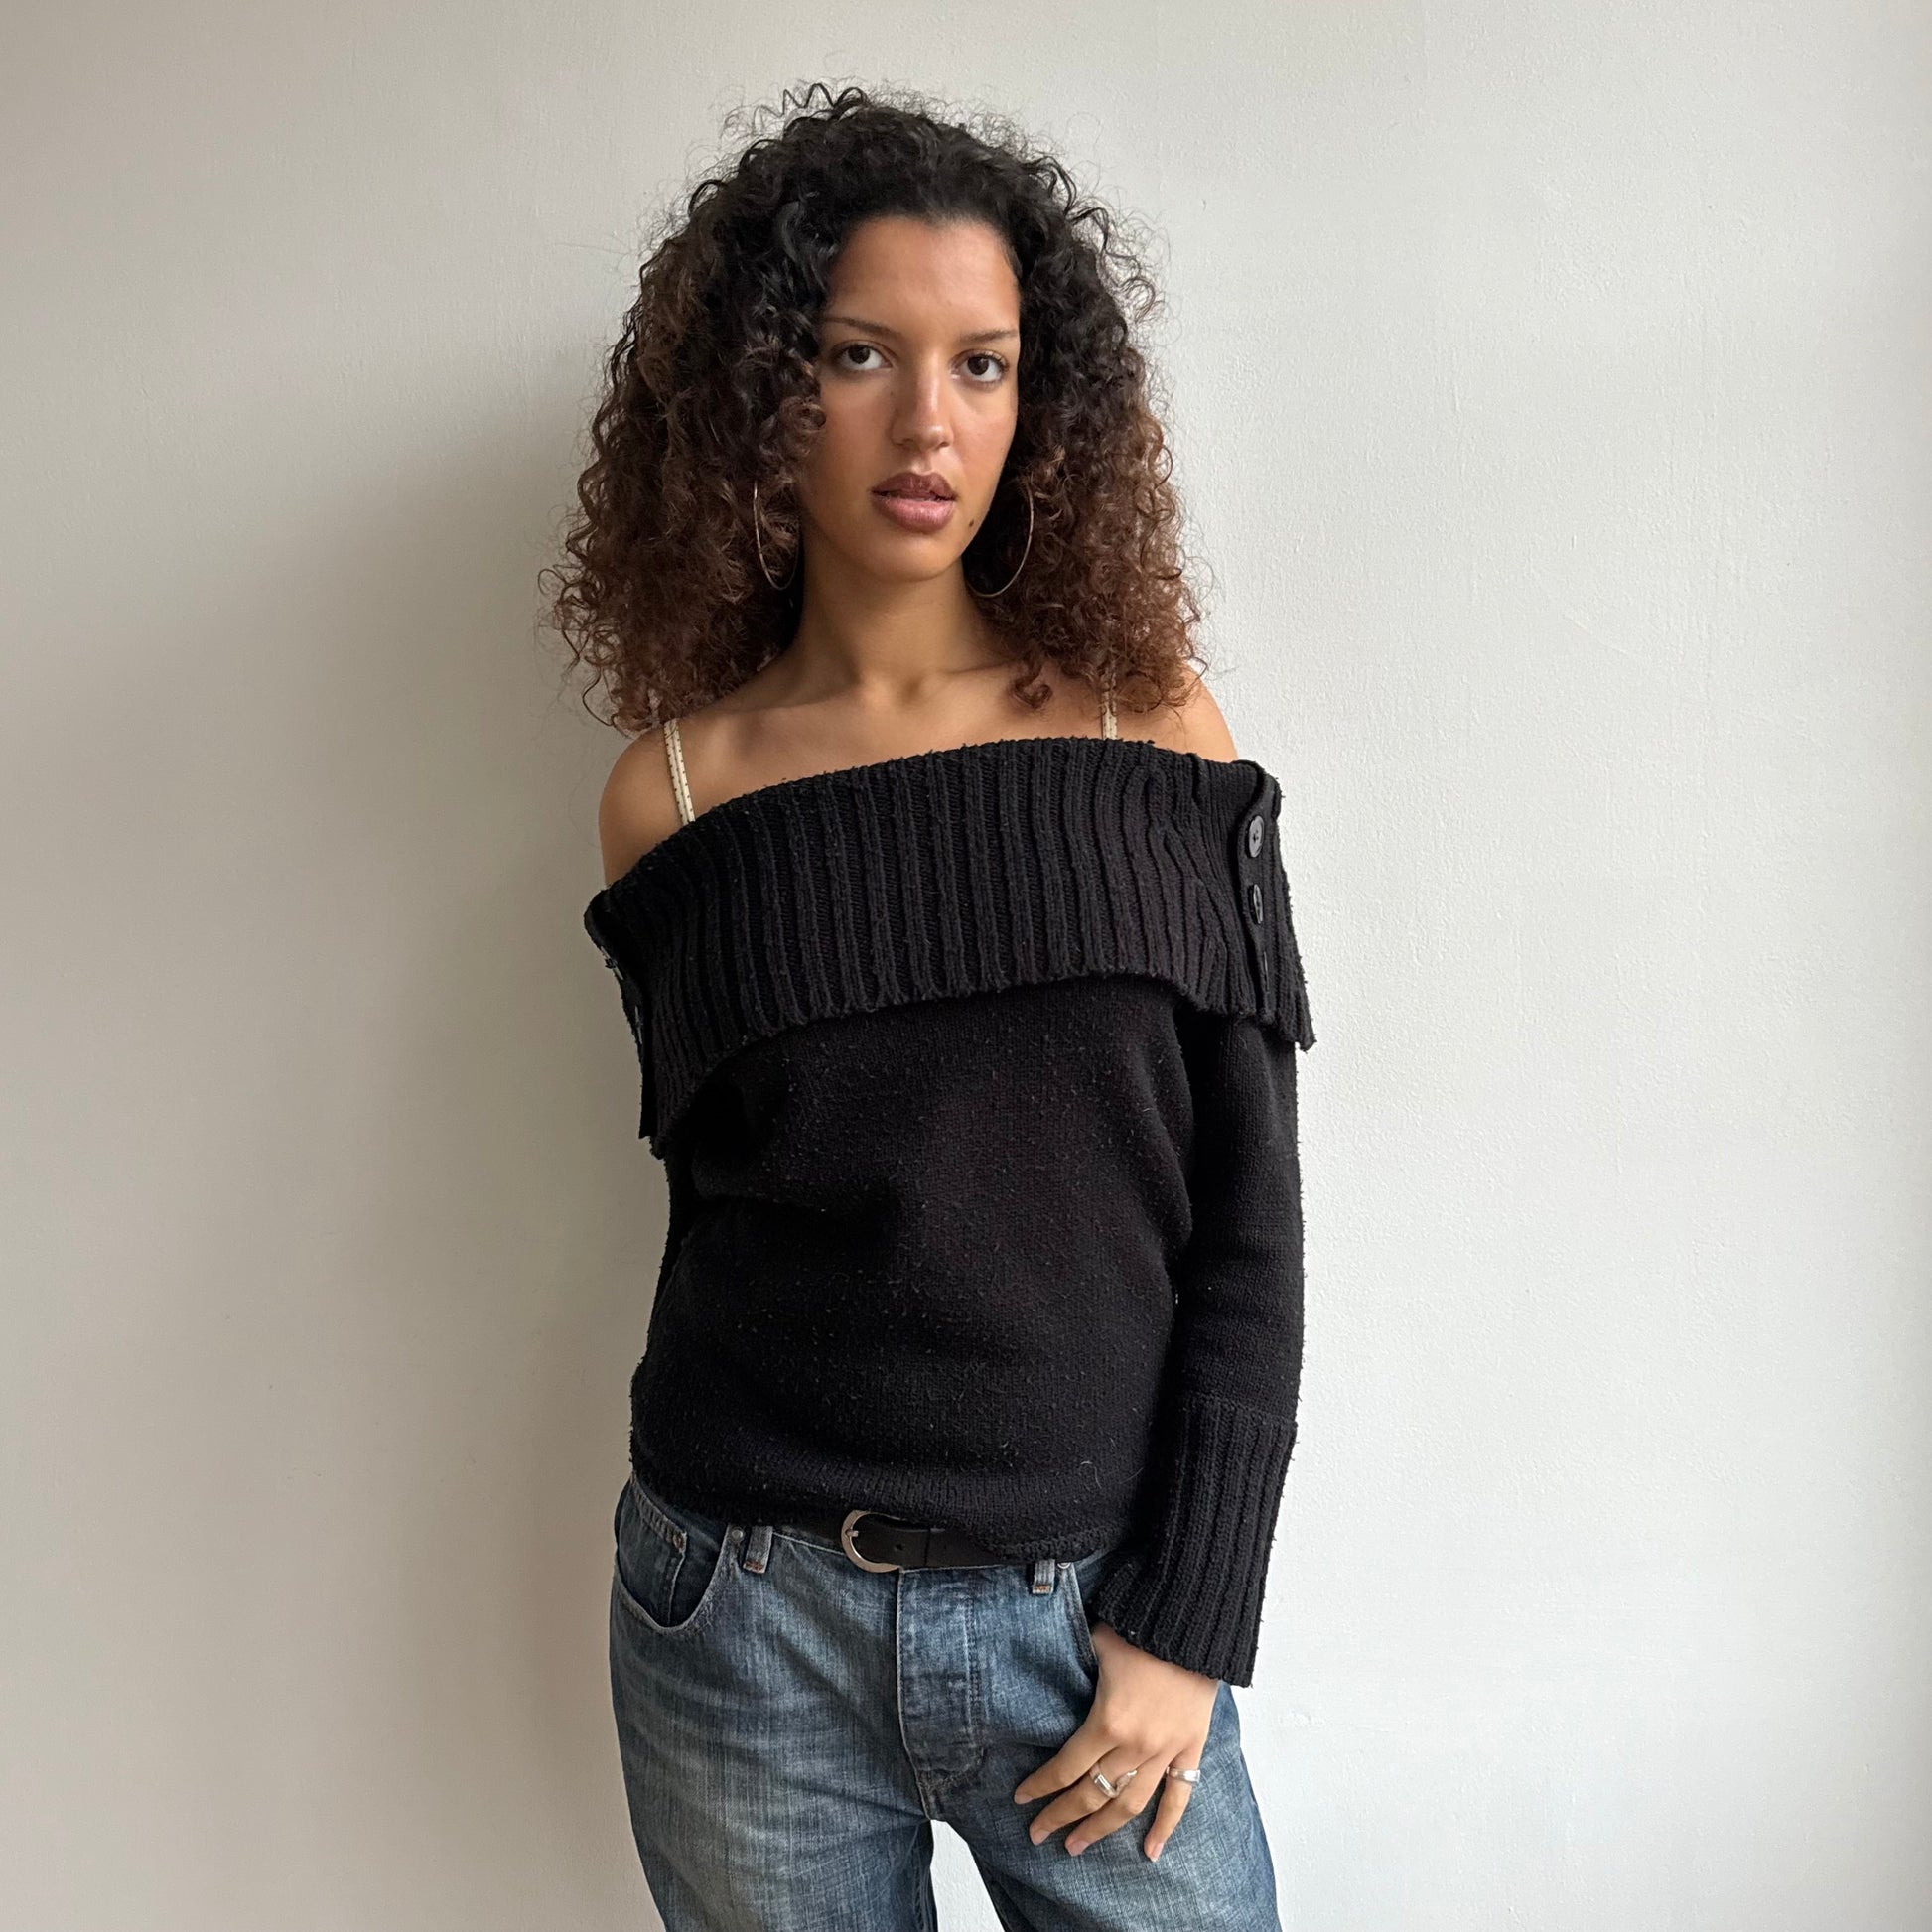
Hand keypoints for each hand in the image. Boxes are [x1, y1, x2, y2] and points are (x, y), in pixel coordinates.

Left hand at [1011, 1619, 1217, 1861]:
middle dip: (1061, 1817)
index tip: (1021, 1799)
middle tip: (1038, 1834)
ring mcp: (1165, 1751)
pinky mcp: (1191, 1749)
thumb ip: (1073, 1671)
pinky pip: (1179, 1797)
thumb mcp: (1095, 1647)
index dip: (1041, 1787)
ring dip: (1100, 1829)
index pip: (1066, 1768)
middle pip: (1091, 1794)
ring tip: (1076, 1846)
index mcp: (1107, 1721)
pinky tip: (1149, 1853)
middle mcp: (1135, 1746)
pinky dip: (1165, 1828)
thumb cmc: (1139, 1629)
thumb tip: (1046, 1675)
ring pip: (1128, 1806)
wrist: (1192, 1623)